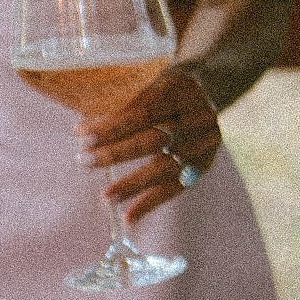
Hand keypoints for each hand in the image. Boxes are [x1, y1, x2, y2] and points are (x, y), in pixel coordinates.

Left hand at [77, 65, 220, 225]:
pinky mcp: (203, 164)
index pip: (143, 112)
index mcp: (182, 90)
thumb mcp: (155, 81)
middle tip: (83, 160)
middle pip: (153, 140)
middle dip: (115, 153)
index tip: (81, 134)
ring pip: (164, 167)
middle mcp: (196, 118)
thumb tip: (86, 130)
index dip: (112, 125)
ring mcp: (202, 144)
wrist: (217, 90)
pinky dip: (150, 204)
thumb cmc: (173, 88)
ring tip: (105, 198)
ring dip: (132, 185)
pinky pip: (175, 187)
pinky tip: (129, 218)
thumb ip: (128, 103)